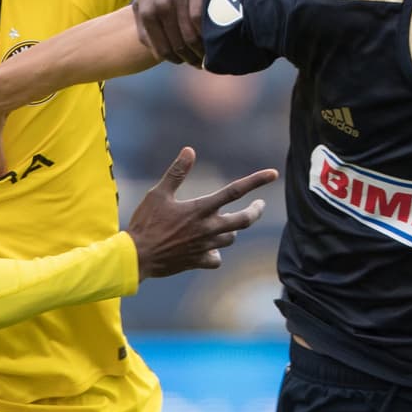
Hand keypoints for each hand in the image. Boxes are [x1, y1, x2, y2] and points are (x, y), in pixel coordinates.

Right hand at [127, 147, 277, 278]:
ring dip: (233, 229)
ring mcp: (205, 246)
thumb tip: (189, 150)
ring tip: (228, 223)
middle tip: (260, 205)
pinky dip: (215, 253)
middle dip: (256, 211)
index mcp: (201, 209)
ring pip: (231, 238)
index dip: (256, 181)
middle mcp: (208, 228)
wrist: (137, 257)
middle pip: (244, 220)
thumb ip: (176, 172)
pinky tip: (210, 249)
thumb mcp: (158, 193)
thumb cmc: (146, 223)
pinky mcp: (198, 261)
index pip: (235, 191)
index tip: (274, 174)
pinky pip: (216, 258)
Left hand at [133, 0, 215, 64]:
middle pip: (178, 46)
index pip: (161, 50)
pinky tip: (212, 38)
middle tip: (200, 61)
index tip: (186, 61)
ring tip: (208, 54)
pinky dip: (207, 35)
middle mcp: (159, 5)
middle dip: (190, 58)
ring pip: (190, 37)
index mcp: (145, 12)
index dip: (176, 60)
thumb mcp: (146, 0)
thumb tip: (154, 52)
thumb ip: (144, 25)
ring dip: (201, 51)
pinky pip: (201, 22)